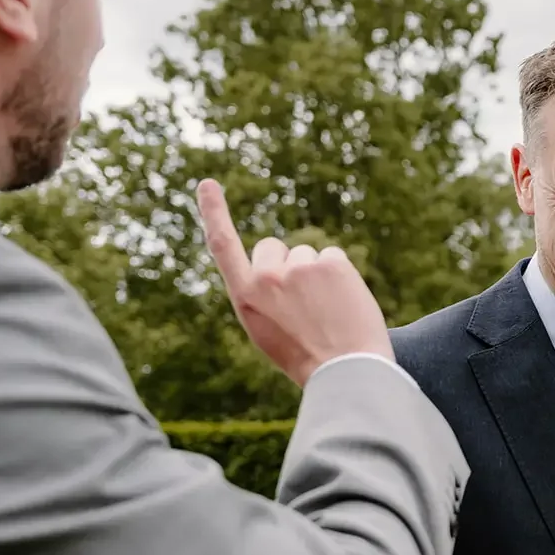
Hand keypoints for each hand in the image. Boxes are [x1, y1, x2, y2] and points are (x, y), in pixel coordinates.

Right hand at [197, 179, 393, 385]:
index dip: (214, 212)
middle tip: (305, 303)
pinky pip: (333, 257)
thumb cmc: (308, 357)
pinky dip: (341, 276)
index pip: (223, 246)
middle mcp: (266, 279)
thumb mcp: (267, 330)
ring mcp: (298, 269)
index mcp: (245, 298)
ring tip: (327, 312)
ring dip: (317, 274)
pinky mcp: (330, 265)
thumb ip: (262, 294)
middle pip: (273, 247)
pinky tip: (344, 304)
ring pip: (307, 254)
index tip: (208, 183)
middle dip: (287, 263)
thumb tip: (278, 263)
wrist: (347, 371)